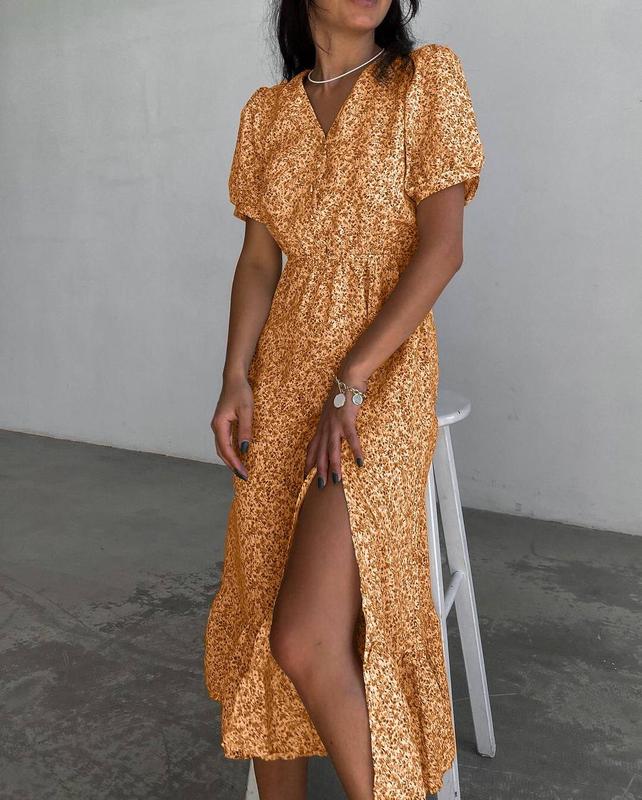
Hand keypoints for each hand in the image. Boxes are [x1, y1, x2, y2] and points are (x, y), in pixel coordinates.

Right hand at [211, 373, 252, 479]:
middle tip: (243, 476)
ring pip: (222, 447)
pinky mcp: (222, 423)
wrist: (234, 378)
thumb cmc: (241, 392)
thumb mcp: (247, 410)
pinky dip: (230, 451)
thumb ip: (245, 430)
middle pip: (221, 452)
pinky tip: (239, 455)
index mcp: (219, 425)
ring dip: (230, 459)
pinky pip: (225, 441)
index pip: (226, 450)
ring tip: (241, 469)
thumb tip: (244, 449)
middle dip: (232, 465)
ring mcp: (218, 425)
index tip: (243, 473)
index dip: (234, 463)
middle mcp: (216, 427)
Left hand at [304, 370, 367, 486]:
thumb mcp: (333, 413)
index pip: (311, 448)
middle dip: (318, 471)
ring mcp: (335, 424)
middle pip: (320, 453)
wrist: (347, 379)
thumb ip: (332, 425)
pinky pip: (351, 438)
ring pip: (332, 449)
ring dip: (333, 466)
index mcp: (321, 427)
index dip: (308, 463)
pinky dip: (355, 451)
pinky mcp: (346, 420)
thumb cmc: (342, 396)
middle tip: (318, 487)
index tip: (304, 477)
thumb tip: (334, 436)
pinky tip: (359, 462)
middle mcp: (325, 428)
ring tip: (335, 481)